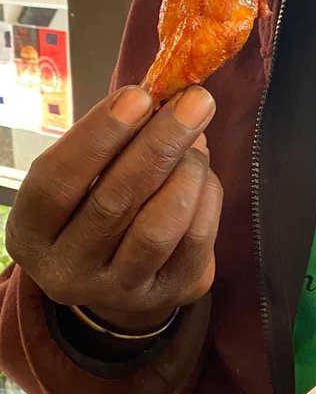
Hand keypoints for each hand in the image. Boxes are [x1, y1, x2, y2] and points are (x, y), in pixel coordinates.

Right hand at [6, 85, 222, 333]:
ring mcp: (116, 290)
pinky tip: (205, 175)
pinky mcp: (164, 296)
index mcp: (31, 232)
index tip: (137, 97)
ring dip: (185, 175)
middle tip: (193, 102)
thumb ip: (112, 144)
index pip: (55, 183)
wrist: (115, 277)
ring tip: (197, 142)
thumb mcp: (83, 179)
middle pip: (112, 203)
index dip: (97, 137)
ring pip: (157, 229)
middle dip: (158, 145)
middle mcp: (66, 270)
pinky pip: (193, 244)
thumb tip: (167, 102)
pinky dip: (207, 201)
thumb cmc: (92, 208)